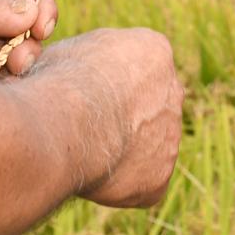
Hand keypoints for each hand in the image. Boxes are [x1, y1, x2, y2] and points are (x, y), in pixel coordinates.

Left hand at [0, 0, 58, 77]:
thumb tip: (32, 13)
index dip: (41, 5)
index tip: (42, 29)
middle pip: (25, 23)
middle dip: (30, 41)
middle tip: (23, 58)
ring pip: (14, 51)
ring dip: (20, 61)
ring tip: (14, 70)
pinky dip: (4, 79)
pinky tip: (3, 84)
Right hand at [46, 29, 182, 208]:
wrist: (70, 120)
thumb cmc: (61, 80)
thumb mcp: (74, 50)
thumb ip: (91, 61)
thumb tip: (77, 72)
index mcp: (155, 51)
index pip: (137, 70)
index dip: (106, 86)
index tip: (83, 96)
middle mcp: (173, 92)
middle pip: (149, 109)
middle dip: (121, 120)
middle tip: (87, 129)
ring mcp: (171, 136)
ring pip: (147, 148)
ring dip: (121, 151)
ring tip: (85, 152)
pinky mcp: (160, 177)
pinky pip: (141, 183)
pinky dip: (118, 184)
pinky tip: (93, 175)